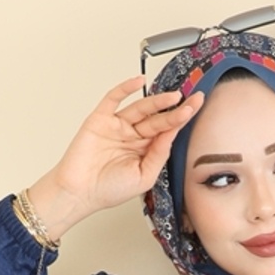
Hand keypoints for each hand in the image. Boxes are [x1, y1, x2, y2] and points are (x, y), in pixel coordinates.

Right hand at [25, 77, 204, 240]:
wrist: (79, 192)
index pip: (166, 132)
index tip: (195, 108)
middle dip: (176, 109)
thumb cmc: (108, 190)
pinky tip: (139, 82)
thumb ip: (158, 155)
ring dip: (157, 100)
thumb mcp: (144, 177)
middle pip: (158, 118)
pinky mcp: (101, 119)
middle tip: (194, 100)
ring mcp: (117, 126)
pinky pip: (114, 98)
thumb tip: (171, 133)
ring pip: (141, 108)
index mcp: (144, 151)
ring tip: (174, 96)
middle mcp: (133, 137)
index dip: (181, 120)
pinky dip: (126, 88)